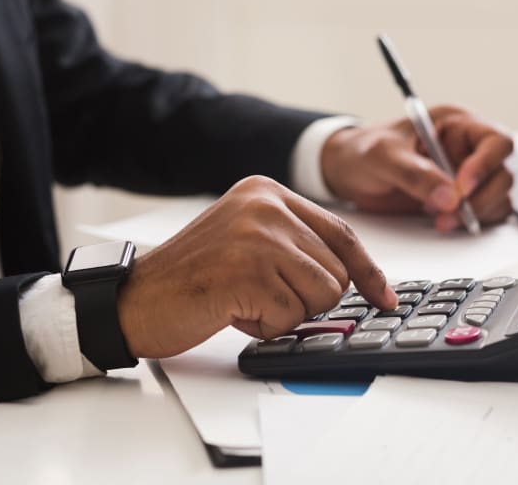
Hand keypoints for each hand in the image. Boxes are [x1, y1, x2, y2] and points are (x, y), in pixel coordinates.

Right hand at [116, 176, 397, 358]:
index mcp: (267, 192)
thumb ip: (296, 244)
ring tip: (245, 299)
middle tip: (259, 293)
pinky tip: (232, 310)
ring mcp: (257, 235)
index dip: (367, 270)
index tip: (383, 295)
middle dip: (306, 298)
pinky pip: (291, 316)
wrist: (135, 298)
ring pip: (322, 294)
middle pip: (336, 270)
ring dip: (287, 312)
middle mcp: (265, 205)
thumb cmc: (193, 277)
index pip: (341, 232)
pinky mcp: (247, 270)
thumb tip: (354, 276)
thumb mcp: (249, 240)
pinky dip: (266, 326)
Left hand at [321, 105, 513, 231]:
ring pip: (497, 196)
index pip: (495, 140)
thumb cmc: (362, 151)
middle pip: (501, 173)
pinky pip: (482, 214)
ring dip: (476, 213)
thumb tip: (448, 197)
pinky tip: (441, 222)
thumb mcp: (382, 155)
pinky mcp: (457, 200)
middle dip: (481, 197)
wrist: (345, 173)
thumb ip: (414, 173)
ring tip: (441, 220)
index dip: (486, 165)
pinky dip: (469, 223)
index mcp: (455, 124)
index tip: (462, 187)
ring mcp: (464, 176)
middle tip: (450, 212)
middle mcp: (466, 149)